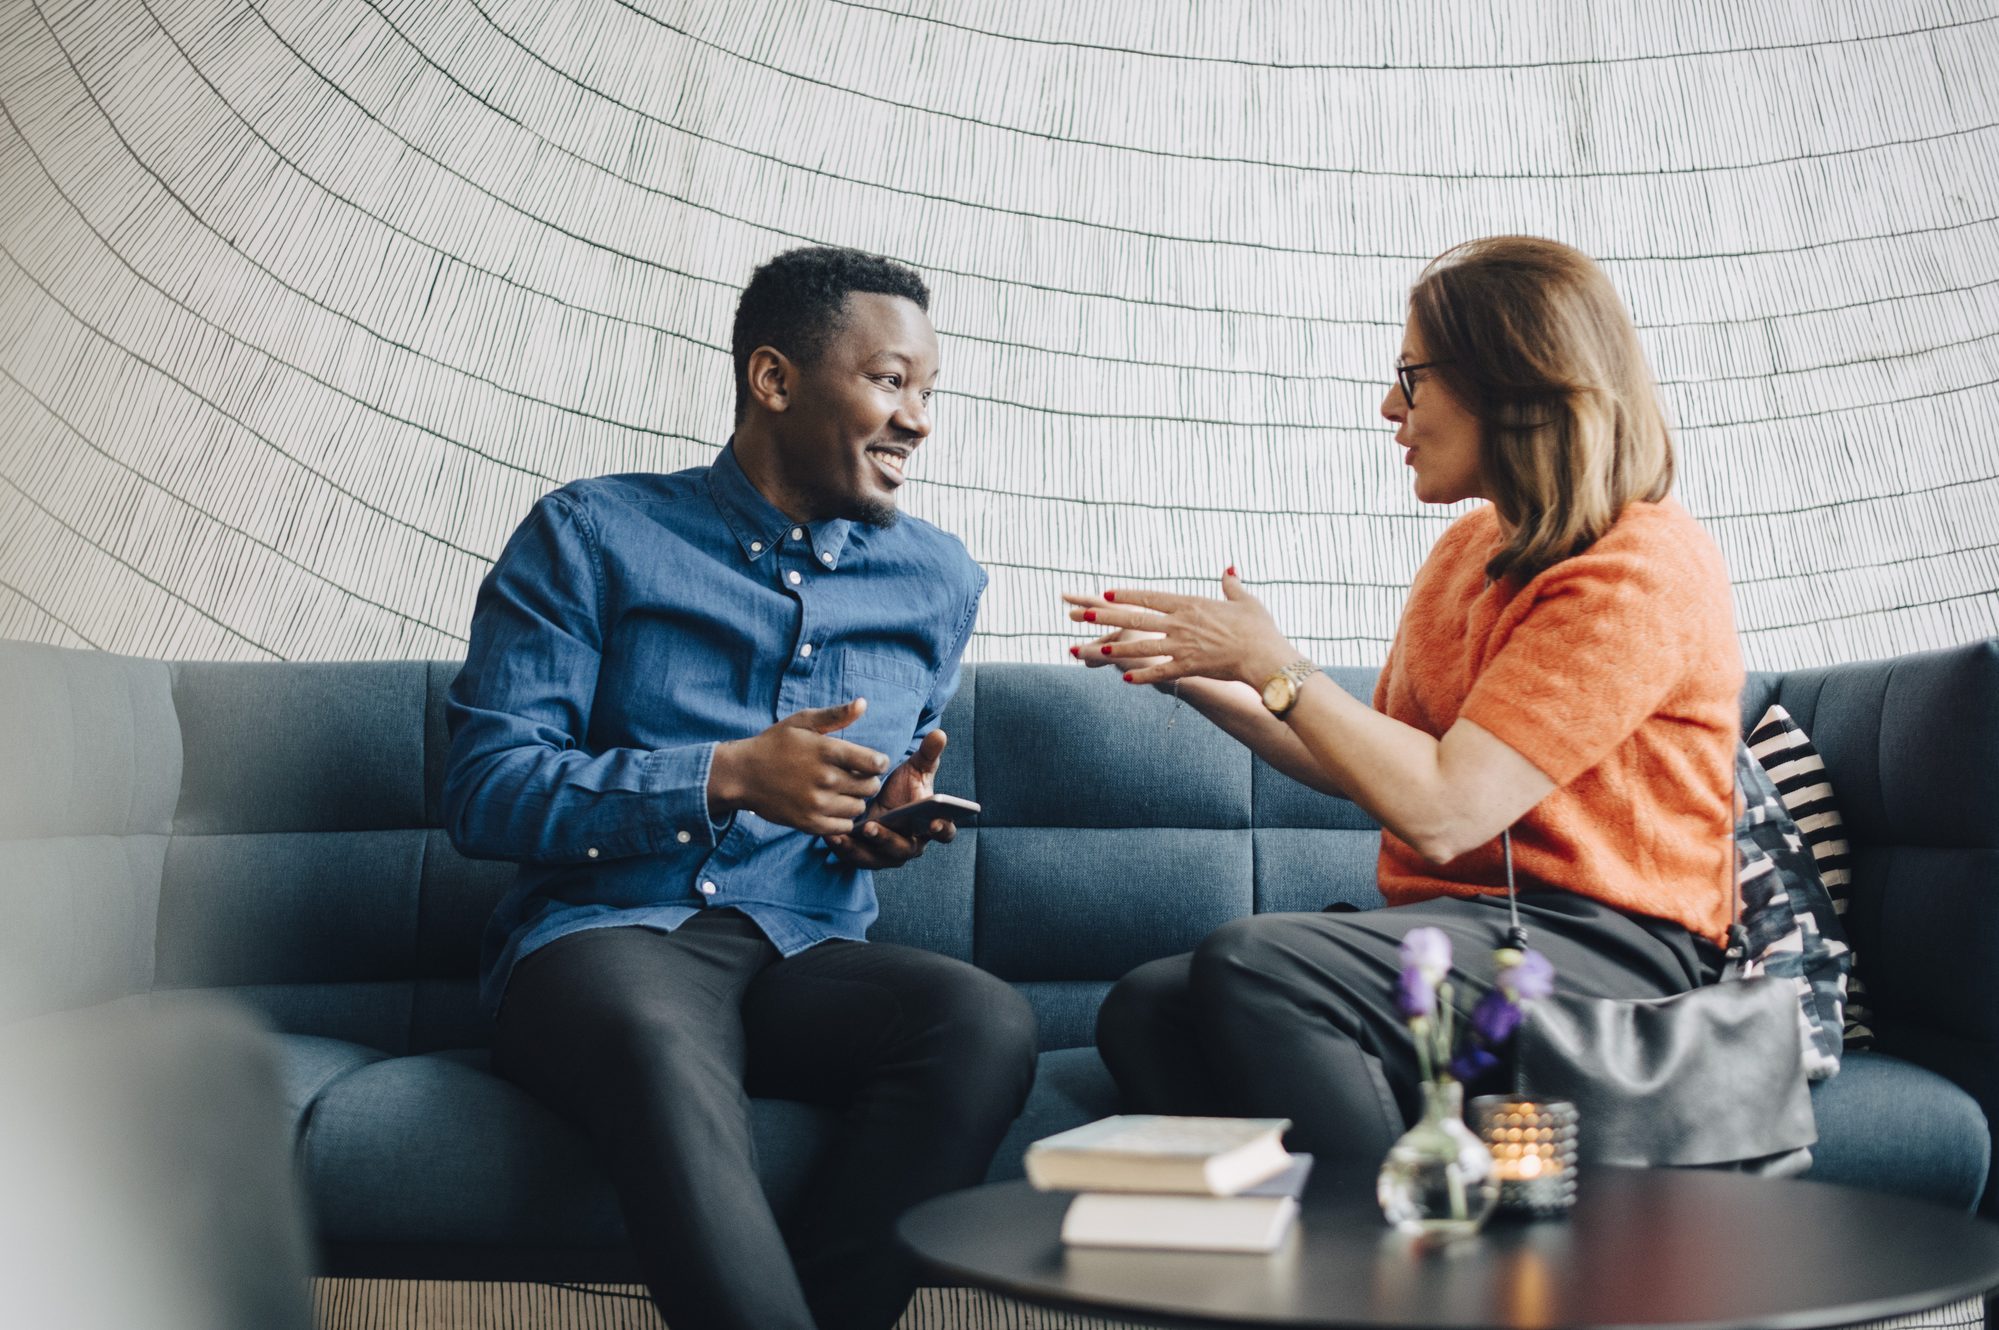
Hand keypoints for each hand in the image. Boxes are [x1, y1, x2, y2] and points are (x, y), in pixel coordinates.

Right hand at [709, 700, 887, 836]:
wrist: (742, 774)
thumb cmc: (774, 744)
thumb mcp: (802, 721)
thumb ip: (835, 715)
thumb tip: (863, 703)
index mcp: (827, 751)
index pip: (875, 763)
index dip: (878, 762)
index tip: (870, 762)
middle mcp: (825, 779)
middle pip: (870, 787)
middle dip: (867, 781)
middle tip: (854, 776)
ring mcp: (817, 804)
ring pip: (859, 808)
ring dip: (855, 800)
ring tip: (841, 791)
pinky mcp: (809, 823)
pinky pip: (844, 826)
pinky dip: (842, 818)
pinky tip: (832, 807)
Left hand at [828, 729, 956, 868]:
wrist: (879, 799)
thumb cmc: (904, 785)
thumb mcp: (915, 768)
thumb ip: (928, 753)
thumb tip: (939, 734)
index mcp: (932, 825)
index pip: (945, 832)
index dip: (943, 829)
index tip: (935, 822)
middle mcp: (912, 844)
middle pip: (905, 849)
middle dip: (888, 839)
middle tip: (872, 826)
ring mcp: (889, 854)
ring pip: (878, 858)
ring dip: (861, 849)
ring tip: (844, 833)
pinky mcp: (867, 856)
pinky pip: (856, 858)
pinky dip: (845, 849)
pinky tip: (831, 835)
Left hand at [1064, 572, 1296, 687]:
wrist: (1265, 656)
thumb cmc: (1259, 628)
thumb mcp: (1245, 601)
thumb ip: (1231, 585)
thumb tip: (1229, 569)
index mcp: (1191, 604)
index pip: (1151, 597)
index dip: (1128, 595)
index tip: (1108, 593)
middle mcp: (1181, 623)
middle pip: (1137, 619)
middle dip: (1108, 616)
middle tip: (1084, 614)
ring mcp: (1182, 646)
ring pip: (1142, 646)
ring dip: (1117, 648)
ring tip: (1095, 648)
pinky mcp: (1188, 667)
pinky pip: (1161, 672)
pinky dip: (1143, 676)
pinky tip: (1125, 679)